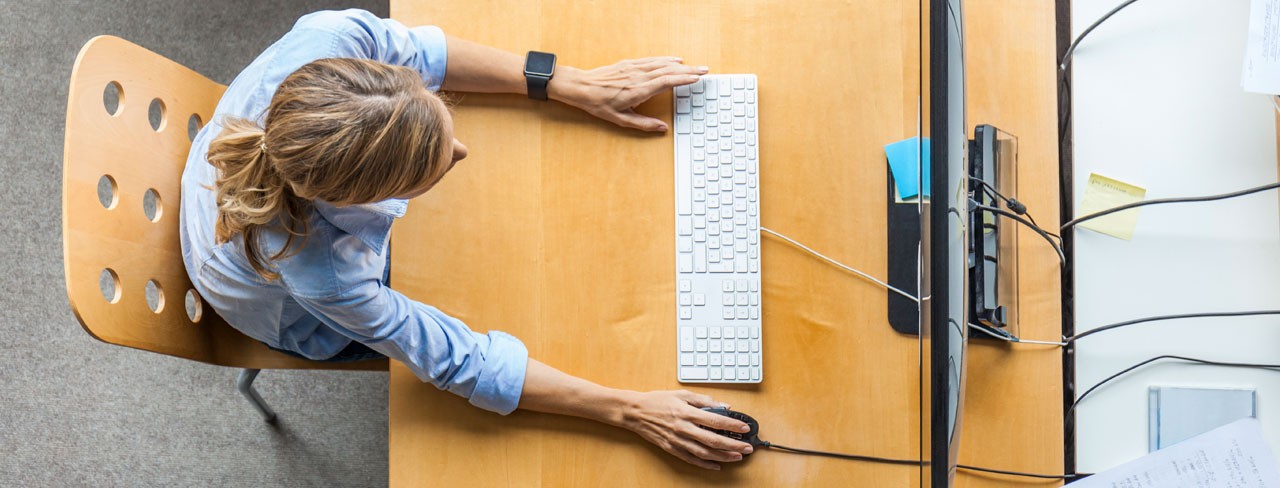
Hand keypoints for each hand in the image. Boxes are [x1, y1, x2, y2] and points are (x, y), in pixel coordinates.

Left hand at [550, 57, 707, 131]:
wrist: (581, 87)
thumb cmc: (598, 104)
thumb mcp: (620, 120)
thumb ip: (644, 124)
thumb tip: (663, 129)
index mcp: (637, 90)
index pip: (666, 82)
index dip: (683, 79)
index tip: (696, 78)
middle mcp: (637, 77)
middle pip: (668, 70)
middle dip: (688, 70)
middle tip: (705, 70)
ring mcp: (633, 68)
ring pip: (661, 63)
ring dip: (680, 64)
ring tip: (695, 65)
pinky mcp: (629, 64)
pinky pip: (651, 60)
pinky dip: (665, 59)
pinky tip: (674, 60)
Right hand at [614, 389, 753, 469]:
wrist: (635, 412)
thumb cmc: (658, 401)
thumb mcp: (682, 394)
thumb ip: (704, 400)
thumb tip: (723, 406)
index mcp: (687, 412)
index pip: (715, 420)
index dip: (732, 425)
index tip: (745, 428)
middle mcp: (683, 428)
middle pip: (713, 439)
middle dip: (733, 445)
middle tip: (747, 447)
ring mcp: (677, 440)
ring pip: (705, 452)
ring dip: (723, 456)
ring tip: (737, 457)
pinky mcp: (672, 448)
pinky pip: (691, 459)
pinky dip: (705, 464)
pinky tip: (717, 465)